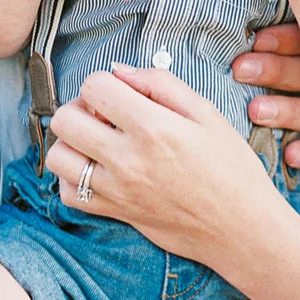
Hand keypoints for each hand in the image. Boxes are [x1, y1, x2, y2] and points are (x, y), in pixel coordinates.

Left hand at [47, 66, 281, 267]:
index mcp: (153, 127)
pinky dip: (74, 178)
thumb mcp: (207, 113)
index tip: (122, 92)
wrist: (242, 228)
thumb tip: (119, 71)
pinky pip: (67, 194)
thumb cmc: (232, 168)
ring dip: (72, 142)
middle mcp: (128, 159)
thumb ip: (160, 83)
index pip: (94, 87)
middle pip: (64, 120)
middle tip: (106, 113)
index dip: (105, 81)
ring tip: (99, 140)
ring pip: (58, 157)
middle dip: (81, 107)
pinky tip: (99, 168)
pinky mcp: (114, 213)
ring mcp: (117, 190)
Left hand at [233, 24, 299, 170]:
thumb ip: (260, 29)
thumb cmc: (252, 52)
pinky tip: (290, 155)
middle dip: (278, 71)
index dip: (287, 40)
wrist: (249, 97)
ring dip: (289, 110)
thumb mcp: (259, 35)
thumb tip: (242, 1)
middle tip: (241, 70)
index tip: (257, 41)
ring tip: (255, 111)